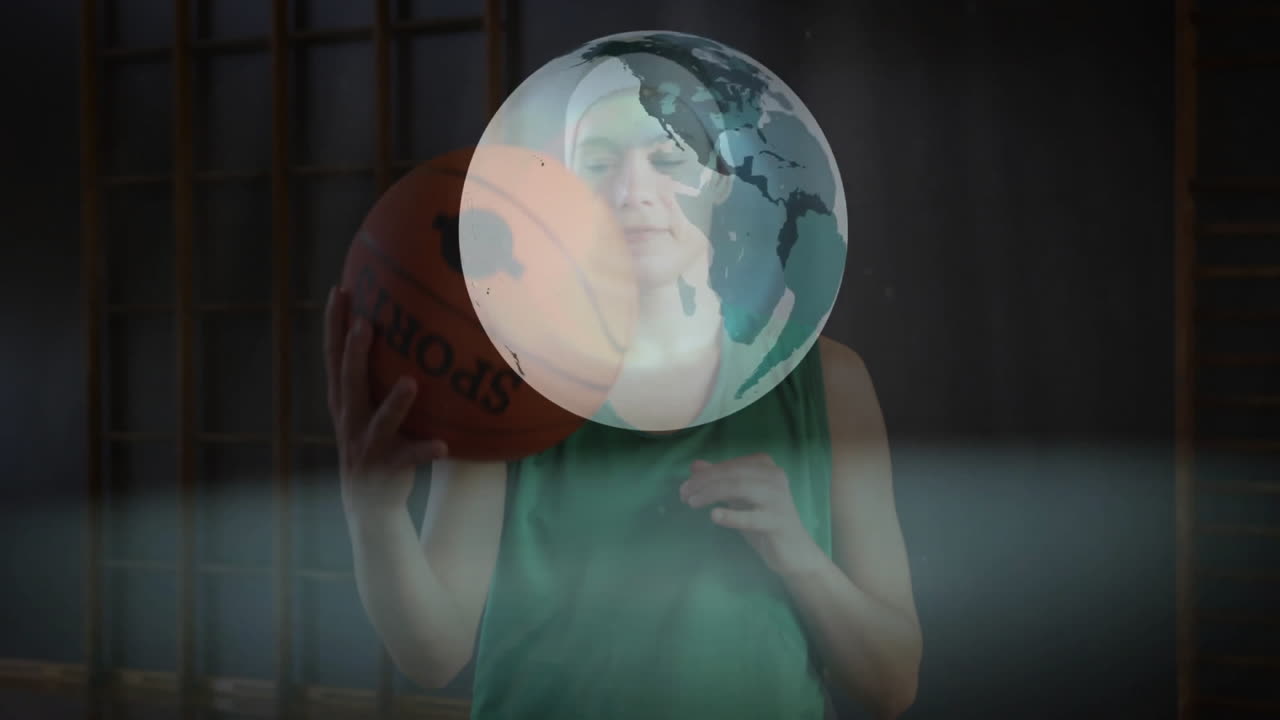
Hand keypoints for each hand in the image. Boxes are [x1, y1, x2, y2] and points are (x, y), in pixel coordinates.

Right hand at [325, 286, 446, 519]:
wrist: (368, 502)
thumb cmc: (374, 440)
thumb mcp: (365, 405)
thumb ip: (372, 373)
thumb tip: (397, 327)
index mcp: (343, 400)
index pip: (333, 356)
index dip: (333, 325)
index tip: (338, 290)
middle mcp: (351, 420)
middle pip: (349, 382)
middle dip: (355, 352)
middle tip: (364, 322)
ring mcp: (368, 445)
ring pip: (380, 421)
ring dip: (395, 402)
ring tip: (411, 382)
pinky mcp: (389, 468)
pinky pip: (410, 458)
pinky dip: (425, 452)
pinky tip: (443, 446)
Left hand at [679, 453, 824, 576]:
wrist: (793, 551)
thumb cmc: (763, 520)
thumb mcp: (738, 498)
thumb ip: (720, 480)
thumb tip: (695, 465)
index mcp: (765, 466)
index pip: (729, 465)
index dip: (704, 475)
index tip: (685, 488)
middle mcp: (774, 477)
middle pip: (732, 474)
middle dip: (704, 482)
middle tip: (683, 495)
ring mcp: (779, 499)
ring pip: (740, 488)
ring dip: (712, 493)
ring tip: (692, 503)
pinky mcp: (779, 522)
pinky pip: (752, 517)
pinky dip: (732, 515)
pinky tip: (714, 515)